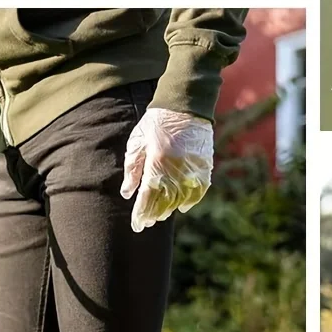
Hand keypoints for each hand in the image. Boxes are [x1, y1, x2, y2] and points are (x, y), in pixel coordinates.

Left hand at [120, 107, 214, 232]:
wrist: (184, 106)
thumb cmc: (155, 123)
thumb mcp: (137, 142)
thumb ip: (132, 169)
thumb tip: (127, 193)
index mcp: (156, 163)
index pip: (148, 197)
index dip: (142, 214)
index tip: (137, 225)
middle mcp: (175, 169)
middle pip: (164, 202)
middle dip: (154, 215)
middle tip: (146, 221)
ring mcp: (192, 168)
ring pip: (181, 199)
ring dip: (170, 210)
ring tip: (161, 215)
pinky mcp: (204, 166)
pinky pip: (199, 190)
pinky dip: (191, 201)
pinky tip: (182, 207)